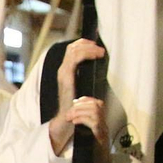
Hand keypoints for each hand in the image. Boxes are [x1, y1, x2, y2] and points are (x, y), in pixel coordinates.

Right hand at [50, 39, 106, 155]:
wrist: (67, 118)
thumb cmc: (76, 106)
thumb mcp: (81, 88)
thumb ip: (84, 77)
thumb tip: (95, 68)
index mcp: (65, 72)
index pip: (71, 50)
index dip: (82, 44)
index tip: (95, 45)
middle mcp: (62, 70)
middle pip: (71, 47)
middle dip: (86, 44)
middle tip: (99, 48)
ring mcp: (63, 73)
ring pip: (74, 50)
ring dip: (89, 48)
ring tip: (100, 52)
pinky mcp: (66, 77)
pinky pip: (76, 58)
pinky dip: (87, 54)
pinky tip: (97, 56)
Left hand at [50, 94, 108, 159]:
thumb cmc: (90, 152)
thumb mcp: (87, 135)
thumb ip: (83, 124)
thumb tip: (74, 112)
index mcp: (102, 122)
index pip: (98, 103)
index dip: (86, 99)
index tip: (75, 102)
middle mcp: (105, 124)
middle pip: (96, 105)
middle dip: (81, 105)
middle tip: (69, 112)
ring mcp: (104, 129)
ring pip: (95, 112)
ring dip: (80, 112)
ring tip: (69, 117)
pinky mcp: (101, 136)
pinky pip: (94, 123)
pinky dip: (82, 119)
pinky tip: (74, 122)